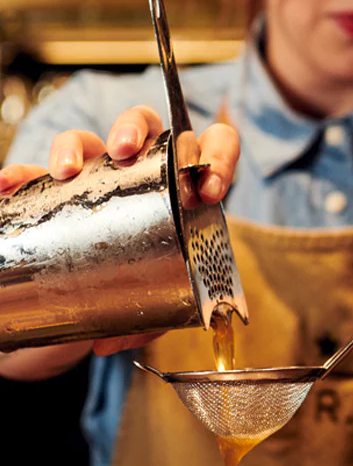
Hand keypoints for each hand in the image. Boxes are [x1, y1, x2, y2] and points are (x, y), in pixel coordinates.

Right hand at [0, 106, 240, 359]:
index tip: (209, 190)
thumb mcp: (158, 309)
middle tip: (125, 153)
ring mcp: (96, 179)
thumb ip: (150, 321)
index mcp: (184, 190)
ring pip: (87, 140)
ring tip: (65, 171)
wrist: (90, 308)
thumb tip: (110, 341)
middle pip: (142, 125)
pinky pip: (32, 174)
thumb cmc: (140, 293)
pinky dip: (19, 175)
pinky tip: (7, 185)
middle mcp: (141, 173)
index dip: (219, 156)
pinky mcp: (56, 192)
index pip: (213, 146)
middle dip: (134, 129)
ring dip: (74, 146)